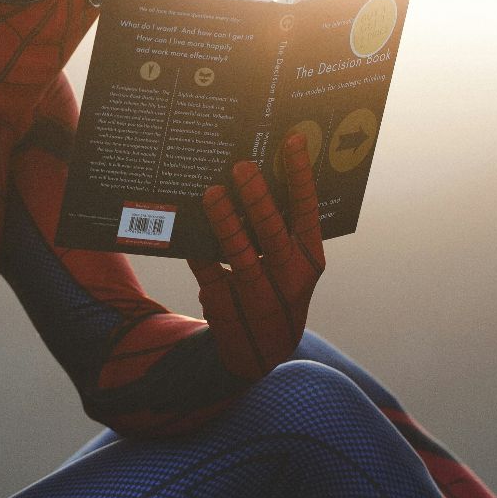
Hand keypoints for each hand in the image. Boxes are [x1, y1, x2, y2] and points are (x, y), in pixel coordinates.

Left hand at [188, 133, 325, 379]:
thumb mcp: (289, 266)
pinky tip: (187, 228)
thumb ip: (279, 230)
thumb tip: (252, 177)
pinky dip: (199, 252)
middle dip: (258, 200)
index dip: (301, 177)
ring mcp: (259, 299)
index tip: (292, 141)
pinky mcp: (227, 311)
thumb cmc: (274, 291)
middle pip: (273, 235)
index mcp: (309, 261)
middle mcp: (290, 281)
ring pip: (240, 257)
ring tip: (212, 193)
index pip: (307, 213)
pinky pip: (209, 275)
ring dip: (225, 223)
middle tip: (242, 168)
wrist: (259, 356)